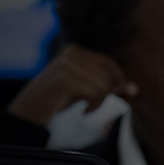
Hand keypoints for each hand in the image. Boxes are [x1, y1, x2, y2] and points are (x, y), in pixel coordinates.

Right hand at [7, 45, 136, 125]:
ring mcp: (66, 65)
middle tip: (93, 107)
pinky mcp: (63, 79)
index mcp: (76, 51)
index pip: (108, 63)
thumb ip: (105, 84)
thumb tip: (132, 87)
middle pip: (107, 76)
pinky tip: (84, 112)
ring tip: (87, 109)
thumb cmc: (59, 98)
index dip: (119, 78)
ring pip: (102, 85)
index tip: (128, 92)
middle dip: (107, 95)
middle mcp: (71, 54)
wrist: (30, 109)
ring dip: (99, 103)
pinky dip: (93, 106)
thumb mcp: (84, 88)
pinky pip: (94, 93)